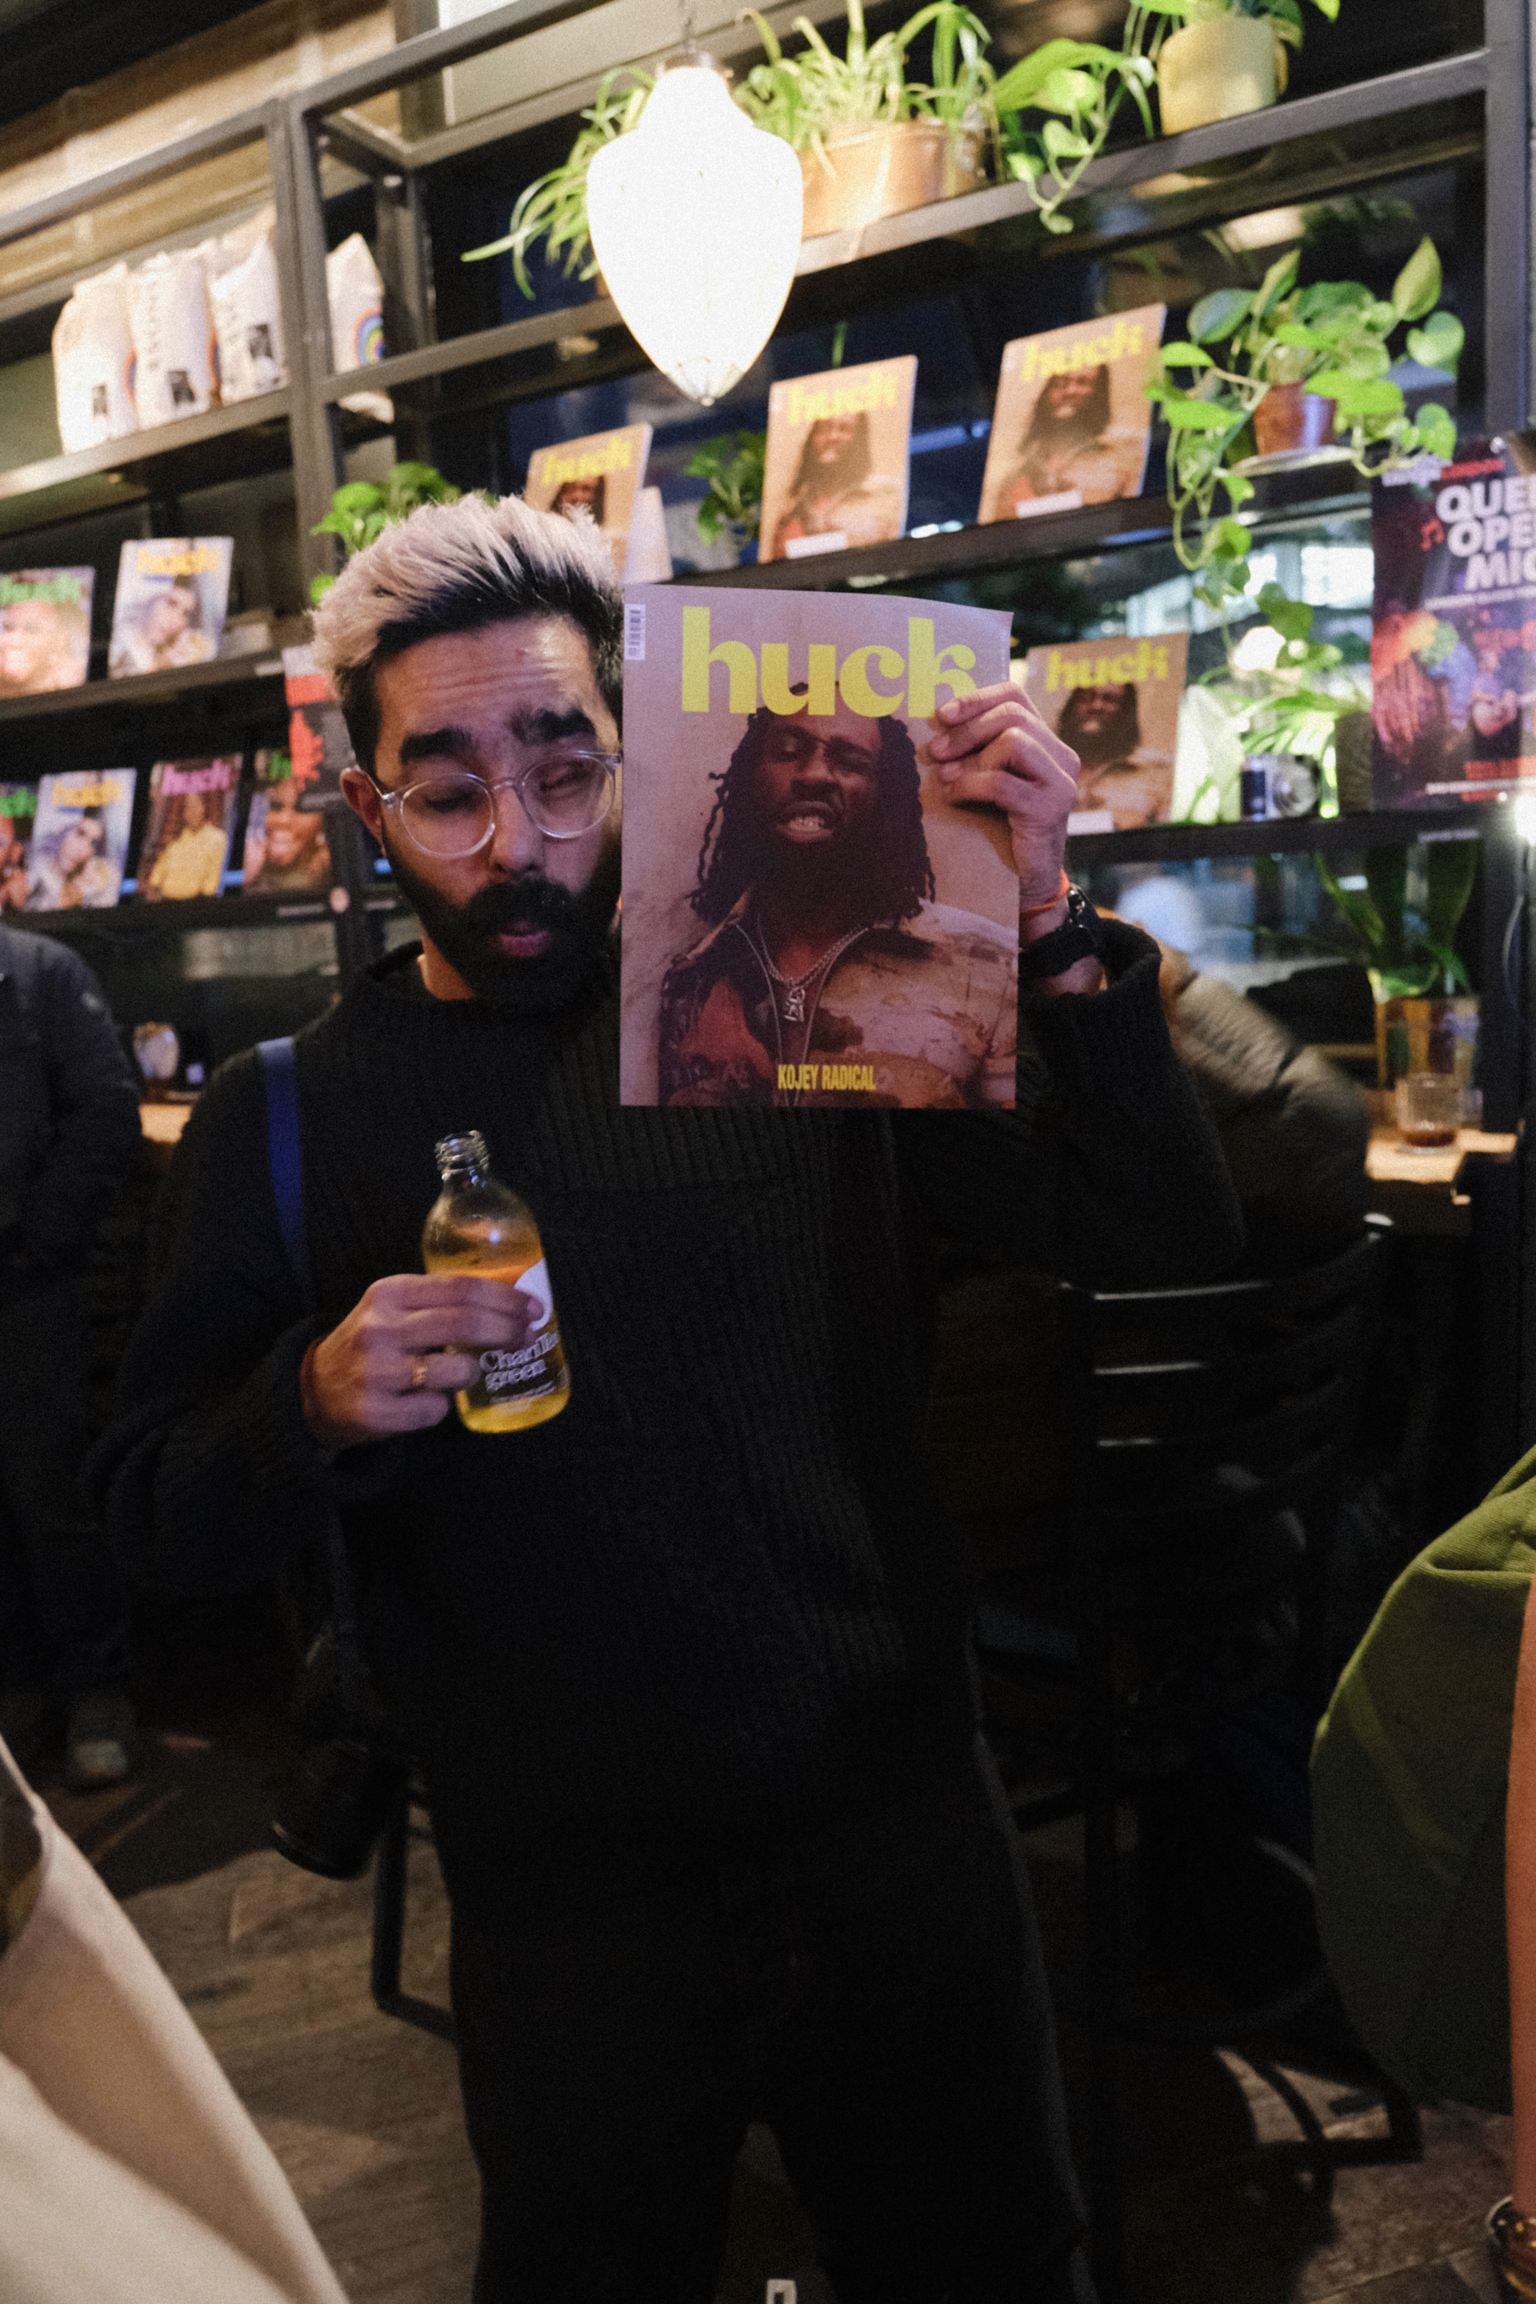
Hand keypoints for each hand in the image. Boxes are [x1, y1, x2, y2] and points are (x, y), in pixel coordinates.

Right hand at [301, 1273, 536, 1450]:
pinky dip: (440, 1407)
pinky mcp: (376, 1412)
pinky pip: (435, 1410)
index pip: (461, 1288)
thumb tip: (509, 1302)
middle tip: (528, 1337)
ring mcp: (377, 1371)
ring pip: (457, 1371)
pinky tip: (422, 1400)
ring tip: (459, 1373)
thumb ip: (439, 1302)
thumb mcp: (394, 1309)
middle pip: (464, 1322)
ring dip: (471, 1373)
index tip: (532, 1307)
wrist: (316, 1389)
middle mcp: (381, 1328)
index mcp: (390, 1294)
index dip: (504, 1298)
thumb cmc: (373, 1344)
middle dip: (507, 1330)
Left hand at [928, 681, 1081, 914]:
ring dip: (971, 759)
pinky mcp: (1050, 808)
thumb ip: (976, 752)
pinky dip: (970, 785)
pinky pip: (1003, 782)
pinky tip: (954, 798)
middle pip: (1012, 715)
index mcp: (1046, 743)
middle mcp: (1062, 757)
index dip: (977, 699)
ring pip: (1013, 741)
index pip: (1016, 696)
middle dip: (966, 730)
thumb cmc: (999, 830)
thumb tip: (937, 725)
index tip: (943, 714)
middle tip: (934, 751)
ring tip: (947, 778)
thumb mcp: (987, 781)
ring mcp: (1060, 782)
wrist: (1025, 884)